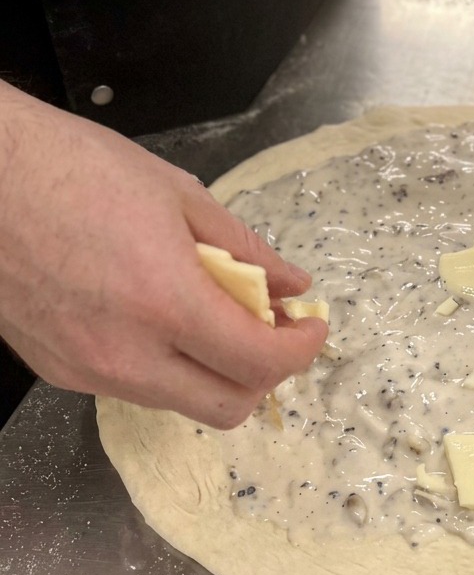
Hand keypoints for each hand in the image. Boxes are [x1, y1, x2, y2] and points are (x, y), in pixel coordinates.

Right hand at [0, 82, 326, 427]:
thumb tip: (294, 286)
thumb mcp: (176, 194)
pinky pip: (138, 390)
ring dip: (217, 375)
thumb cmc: (70, 166)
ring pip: (183, 405)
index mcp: (164, 301)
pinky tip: (161, 323)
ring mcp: (89, 372)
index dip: (301, 350)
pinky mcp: (60, 373)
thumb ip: (246, 249)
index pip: (260, 362)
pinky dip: (170, 368)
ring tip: (216, 322)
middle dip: (264, 376)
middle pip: (228, 408)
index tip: (311, 328)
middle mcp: (127, 354)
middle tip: (269, 333)